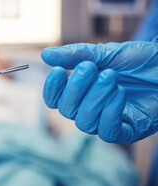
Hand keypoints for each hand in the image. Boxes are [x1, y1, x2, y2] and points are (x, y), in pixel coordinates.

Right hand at [41, 41, 157, 143]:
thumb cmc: (140, 61)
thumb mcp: (105, 53)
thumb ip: (75, 55)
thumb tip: (45, 56)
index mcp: (82, 93)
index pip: (55, 100)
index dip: (52, 89)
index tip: (58, 70)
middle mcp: (91, 109)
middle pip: (67, 111)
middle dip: (76, 88)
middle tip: (91, 68)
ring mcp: (108, 121)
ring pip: (84, 123)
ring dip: (94, 98)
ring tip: (111, 77)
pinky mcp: (128, 131)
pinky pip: (108, 132)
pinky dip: (110, 112)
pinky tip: (120, 93)